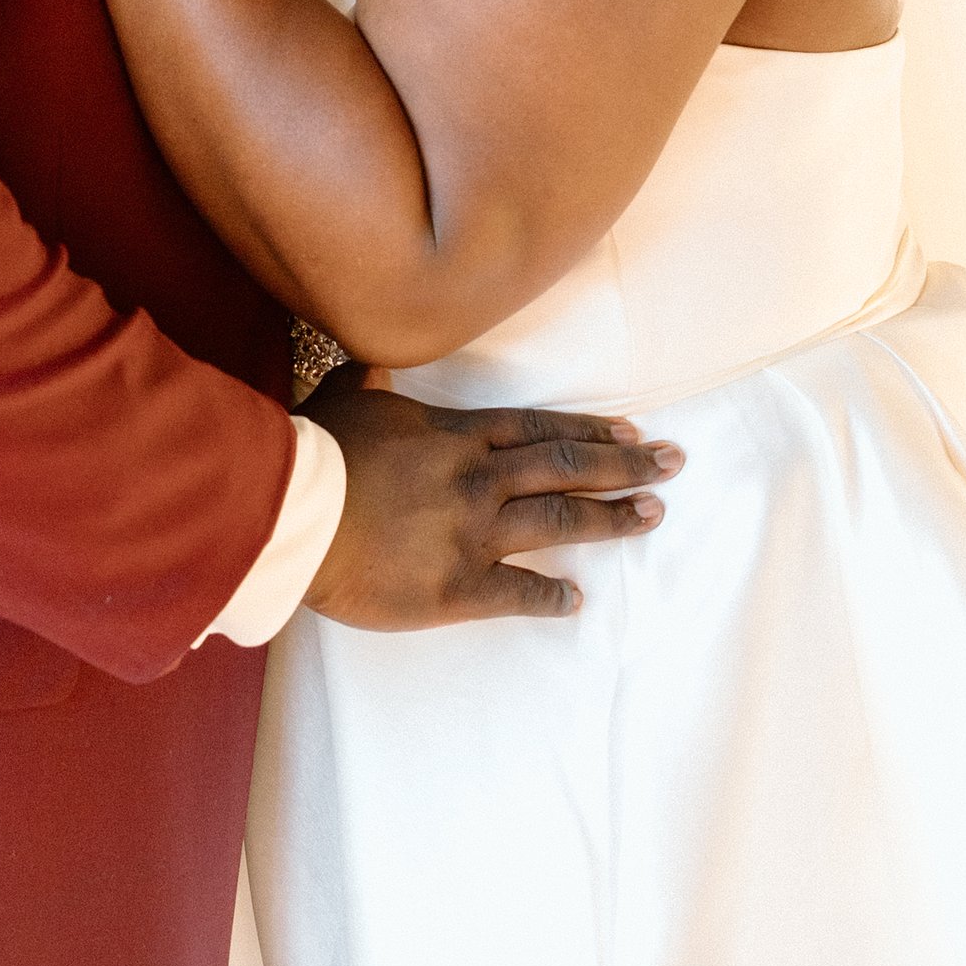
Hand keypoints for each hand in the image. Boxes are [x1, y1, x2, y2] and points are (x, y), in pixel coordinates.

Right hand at [304, 372, 682, 626]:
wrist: (292, 515)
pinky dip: (551, 596)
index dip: (590, 431)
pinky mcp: (458, 587)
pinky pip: (518, 592)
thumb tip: (374, 366)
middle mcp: (478, 480)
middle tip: (673, 463)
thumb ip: (371, 385)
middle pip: (568, 467)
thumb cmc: (315, 455)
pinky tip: (577, 600)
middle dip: (626, 465)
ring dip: (611, 518)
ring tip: (652, 515)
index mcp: (457, 437)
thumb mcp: (346, 401)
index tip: (631, 432)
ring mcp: (473, 534)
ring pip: (560, 520)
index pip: (540, 429)